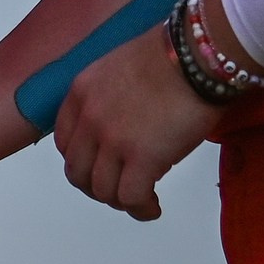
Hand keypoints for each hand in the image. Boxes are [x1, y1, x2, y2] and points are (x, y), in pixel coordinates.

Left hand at [54, 26, 219, 221]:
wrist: (198, 54)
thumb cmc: (172, 55)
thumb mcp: (120, 69)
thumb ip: (109, 99)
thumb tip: (124, 126)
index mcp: (81, 92)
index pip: (65, 143)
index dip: (83, 161)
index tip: (101, 166)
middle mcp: (89, 118)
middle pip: (78, 172)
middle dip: (97, 187)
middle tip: (120, 188)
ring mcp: (113, 140)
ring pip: (103, 190)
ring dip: (121, 200)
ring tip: (141, 199)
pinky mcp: (142, 159)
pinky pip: (131, 198)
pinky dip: (141, 209)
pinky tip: (154, 207)